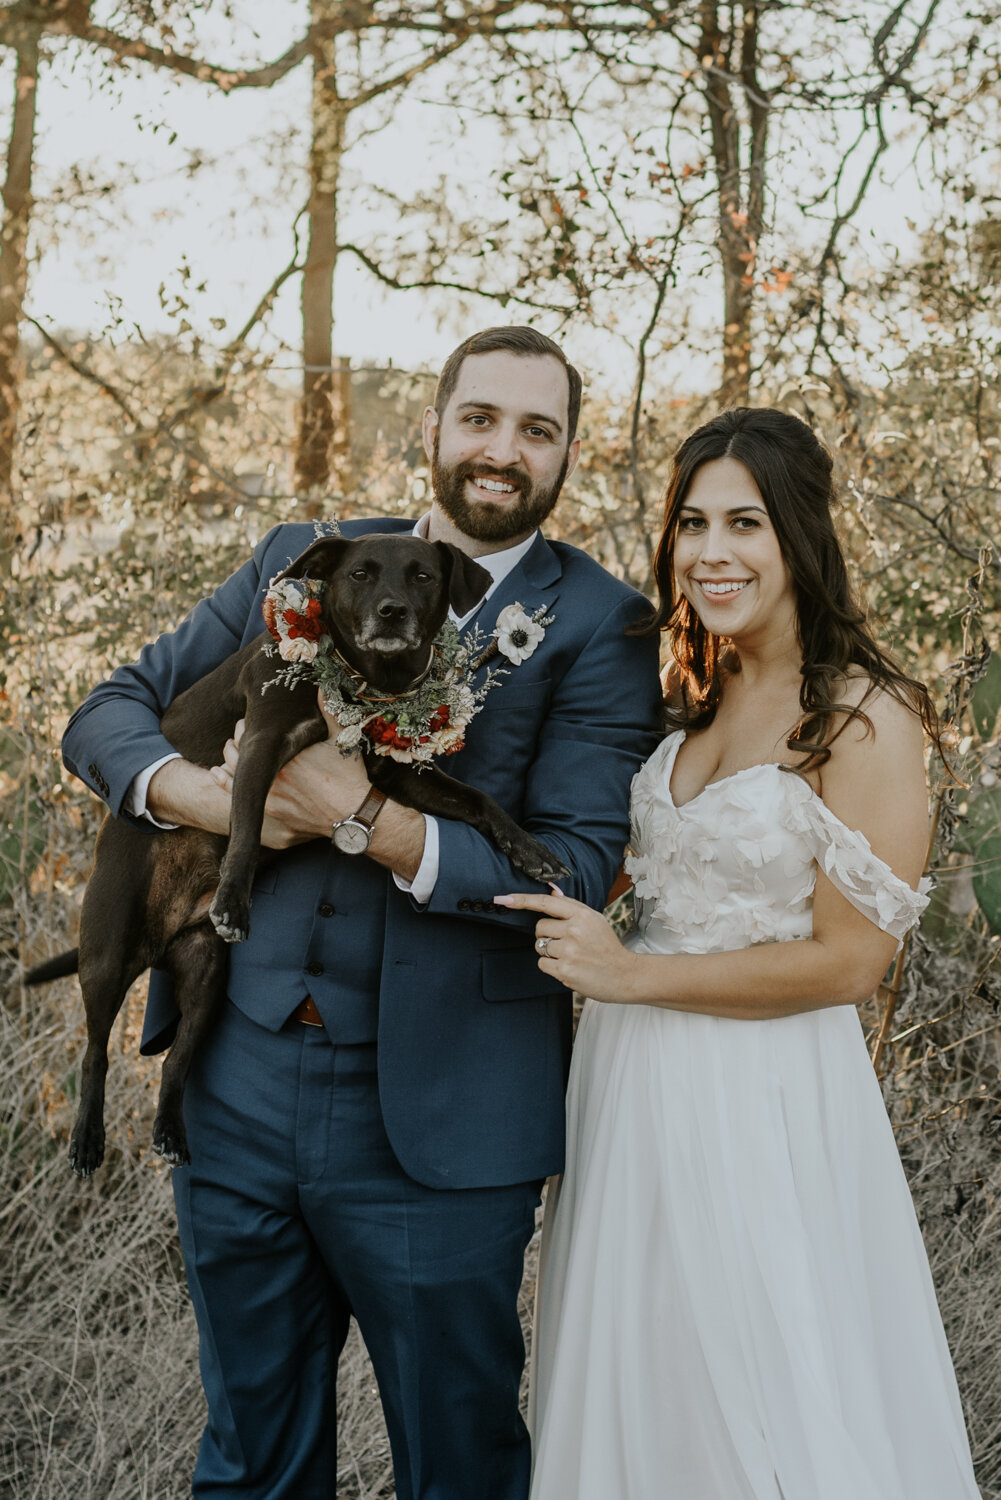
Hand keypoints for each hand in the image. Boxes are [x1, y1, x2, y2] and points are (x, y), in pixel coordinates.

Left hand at [210, 704, 370, 848]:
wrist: (352, 812)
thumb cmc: (348, 776)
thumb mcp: (342, 738)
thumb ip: (329, 711)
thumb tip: (321, 686)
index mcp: (287, 753)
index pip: (252, 735)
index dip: (245, 727)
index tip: (246, 722)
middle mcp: (274, 774)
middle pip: (240, 752)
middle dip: (236, 740)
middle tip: (238, 733)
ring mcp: (270, 794)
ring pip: (234, 772)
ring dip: (228, 758)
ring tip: (229, 749)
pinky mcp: (271, 811)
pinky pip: (237, 796)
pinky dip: (224, 782)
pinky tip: (216, 773)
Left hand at [493, 888, 636, 1001]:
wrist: (625, 975)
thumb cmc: (607, 946)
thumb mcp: (594, 919)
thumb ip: (571, 906)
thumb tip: (551, 891)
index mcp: (582, 915)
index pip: (545, 903)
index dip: (521, 900)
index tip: (502, 898)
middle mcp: (575, 931)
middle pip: (538, 928)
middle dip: (547, 935)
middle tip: (568, 943)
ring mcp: (570, 952)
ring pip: (539, 946)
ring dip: (550, 952)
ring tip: (571, 956)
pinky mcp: (565, 971)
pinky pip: (542, 964)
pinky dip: (551, 967)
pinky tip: (569, 967)